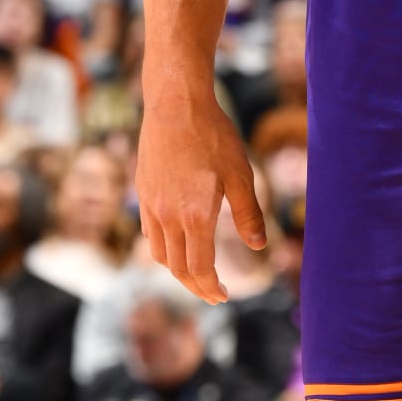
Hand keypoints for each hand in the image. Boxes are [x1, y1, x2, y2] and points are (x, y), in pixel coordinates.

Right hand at [137, 95, 266, 300]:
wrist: (175, 104)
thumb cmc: (213, 136)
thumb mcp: (241, 174)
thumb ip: (249, 214)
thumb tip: (259, 247)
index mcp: (194, 216)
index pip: (198, 268)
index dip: (210, 288)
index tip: (223, 296)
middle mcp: (167, 216)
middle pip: (176, 268)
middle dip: (195, 286)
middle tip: (213, 294)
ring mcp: (150, 204)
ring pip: (158, 253)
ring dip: (176, 270)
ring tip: (195, 274)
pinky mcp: (142, 191)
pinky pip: (149, 232)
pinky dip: (163, 248)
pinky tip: (176, 242)